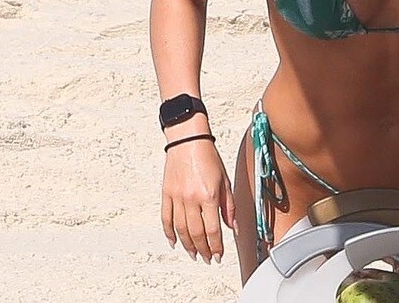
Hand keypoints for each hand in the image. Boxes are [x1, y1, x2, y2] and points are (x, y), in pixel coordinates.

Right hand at [161, 137, 237, 264]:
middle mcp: (192, 198)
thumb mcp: (224, 179)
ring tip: (194, 254)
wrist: (188, 139)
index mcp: (209, 195)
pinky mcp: (166, 193)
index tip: (218, 255)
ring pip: (181, 229)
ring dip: (188, 246)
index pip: (213, 230)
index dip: (216, 246)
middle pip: (197, 233)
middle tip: (206, 258)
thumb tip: (232, 227)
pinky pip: (166, 218)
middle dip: (203, 250)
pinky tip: (174, 242)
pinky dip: (169, 233)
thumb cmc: (207, 156)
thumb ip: (229, 205)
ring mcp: (177, 196)